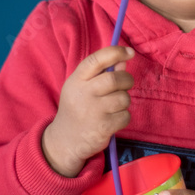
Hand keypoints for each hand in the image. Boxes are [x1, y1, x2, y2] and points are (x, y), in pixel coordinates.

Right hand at [41, 45, 134, 176]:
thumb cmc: (77, 109)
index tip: (129, 52)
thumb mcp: (82, 88)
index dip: (115, 53)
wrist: (64, 141)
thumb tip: (123, 61)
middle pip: (114, 79)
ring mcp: (93, 111)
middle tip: (126, 84)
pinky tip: (112, 120)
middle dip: (127, 79)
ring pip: (123, 98)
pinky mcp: (103, 127)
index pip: (96, 60)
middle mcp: (83, 94)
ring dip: (124, 101)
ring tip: (114, 106)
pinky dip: (124, 117)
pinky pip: (125, 116)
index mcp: (76, 80)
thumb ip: (101, 74)